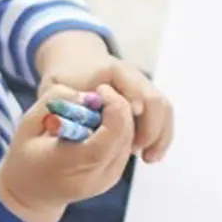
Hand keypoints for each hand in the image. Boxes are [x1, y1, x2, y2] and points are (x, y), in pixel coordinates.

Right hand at [0, 81, 135, 221]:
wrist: (31, 195)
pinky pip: (126, 144)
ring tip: (95, 112)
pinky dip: (118, 128)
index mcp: (69, 164)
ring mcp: (107, 180)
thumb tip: (90, 95)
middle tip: (99, 95)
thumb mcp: (28, 123)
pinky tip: (98, 125)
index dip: (113, 107)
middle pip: (125, 134)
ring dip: (119, 117)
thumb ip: (55, 101)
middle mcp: (94, 177)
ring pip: (130, 137)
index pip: (109, 136)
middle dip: (118, 106)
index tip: (99, 90)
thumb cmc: (26, 155)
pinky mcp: (114, 177)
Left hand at [35, 29, 174, 162]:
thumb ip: (66, 102)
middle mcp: (134, 76)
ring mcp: (142, 86)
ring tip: (148, 158)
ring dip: (159, 136)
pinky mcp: (145, 99)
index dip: (136, 118)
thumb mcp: (58, 88)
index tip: (131, 141)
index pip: (137, 92)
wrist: (76, 62)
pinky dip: (159, 136)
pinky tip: (149, 155)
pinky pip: (162, 116)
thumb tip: (81, 125)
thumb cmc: (65, 78)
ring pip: (164, 110)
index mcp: (114, 71)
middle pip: (156, 102)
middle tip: (137, 153)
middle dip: (151, 132)